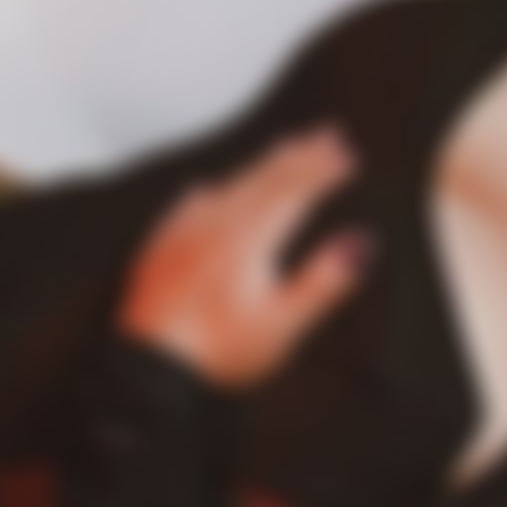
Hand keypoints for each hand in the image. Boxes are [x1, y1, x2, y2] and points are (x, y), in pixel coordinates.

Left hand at [117, 123, 374, 389]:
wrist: (144, 372)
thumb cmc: (217, 354)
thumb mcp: (282, 326)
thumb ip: (324, 281)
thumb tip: (362, 242)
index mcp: (248, 239)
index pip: (295, 191)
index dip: (324, 169)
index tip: (350, 153)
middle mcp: (214, 224)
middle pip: (265, 178)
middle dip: (300, 155)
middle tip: (327, 133)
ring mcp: (182, 233)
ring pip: (230, 185)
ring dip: (262, 165)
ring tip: (284, 148)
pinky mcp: (159, 249)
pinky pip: (191, 202)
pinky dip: (216, 188)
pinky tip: (211, 189)